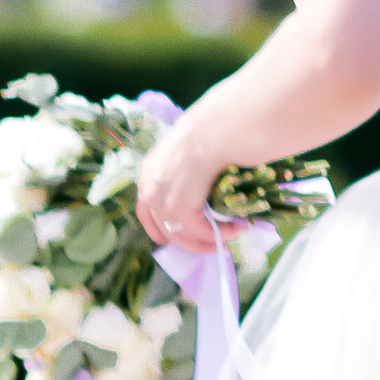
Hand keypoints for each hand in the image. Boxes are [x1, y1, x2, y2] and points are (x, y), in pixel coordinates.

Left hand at [132, 119, 225, 254]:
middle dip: (189, 242)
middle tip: (209, 247)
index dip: (156, 228)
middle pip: (164, 228)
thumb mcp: (183, 152)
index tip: (165, 239)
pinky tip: (235, 229)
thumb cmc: (205, 134)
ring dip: (208, 240)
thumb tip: (198, 185)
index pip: (144, 210)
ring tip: (228, 238)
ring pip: (184, 234)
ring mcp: (162, 201)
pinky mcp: (180, 209)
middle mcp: (149, 190)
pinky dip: (221, 234)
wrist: (210, 132)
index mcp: (147, 174)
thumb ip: (182, 171)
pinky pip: (202, 231)